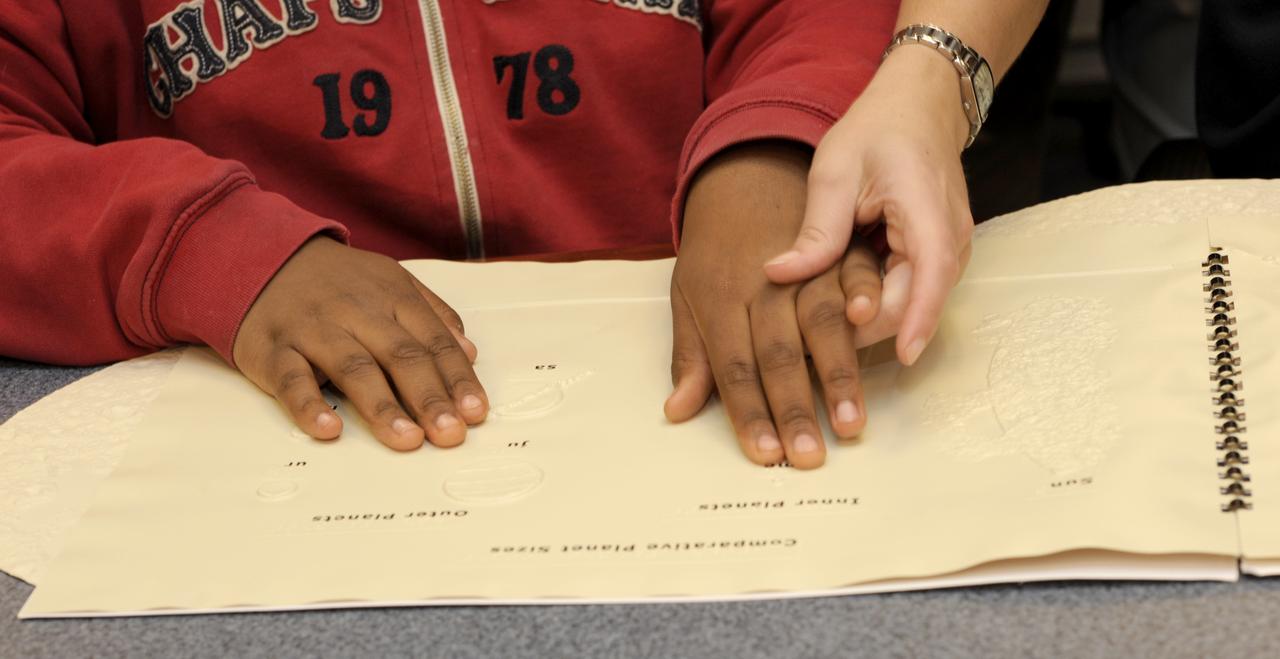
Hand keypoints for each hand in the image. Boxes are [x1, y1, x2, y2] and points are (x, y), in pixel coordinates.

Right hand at [232, 237, 488, 450]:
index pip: (434, 341)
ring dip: (382, 406)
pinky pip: (291, 378)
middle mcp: (356, 312)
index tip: (476, 412)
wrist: (260, 255)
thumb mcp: (391, 283)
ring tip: (408, 439)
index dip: (458, 379)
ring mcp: (314, 329)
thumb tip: (469, 352)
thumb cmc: (336, 282)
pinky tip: (329, 429)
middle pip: (401, 356)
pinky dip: (308, 405)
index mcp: (392, 296)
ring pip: (353, 368)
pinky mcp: (273, 349)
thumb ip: (432, 315)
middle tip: (450, 433)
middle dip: (430, 397)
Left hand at [664, 141, 883, 468]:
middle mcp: (762, 278)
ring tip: (853, 422)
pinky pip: (861, 278)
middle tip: (809, 456)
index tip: (764, 454)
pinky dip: (874, 311)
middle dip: (797, 406)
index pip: (734, 363)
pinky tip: (892, 347)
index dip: (750, 411)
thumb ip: (689, 350)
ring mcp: (803, 258)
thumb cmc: (720, 234)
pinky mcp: (845, 242)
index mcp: (718, 289)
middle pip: (781, 350)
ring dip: (842, 375)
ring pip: (826, 321)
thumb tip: (676, 410)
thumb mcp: (689, 284)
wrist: (756, 159)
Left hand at [763, 45, 974, 365]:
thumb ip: (817, 228)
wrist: (917, 107)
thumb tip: (778, 274)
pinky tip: (839, 306)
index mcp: (928, 211)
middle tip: (812, 343)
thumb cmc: (877, 131)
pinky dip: (877, 300)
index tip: (901, 358)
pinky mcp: (935, 255)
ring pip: (913, 302)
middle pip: (916, 301)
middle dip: (870, 327)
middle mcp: (949, 237)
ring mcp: (948, 249)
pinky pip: (910, 290)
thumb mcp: (835, 171)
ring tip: (820, 330)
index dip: (917, 320)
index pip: (932, 276)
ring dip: (871, 317)